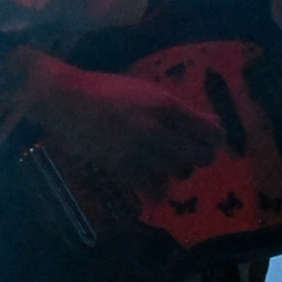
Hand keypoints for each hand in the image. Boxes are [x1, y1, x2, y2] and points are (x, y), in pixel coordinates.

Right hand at [0, 49, 221, 188]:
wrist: (67, 100)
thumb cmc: (108, 91)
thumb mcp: (147, 92)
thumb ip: (177, 110)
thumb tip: (212, 123)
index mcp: (165, 105)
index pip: (209, 131)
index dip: (215, 139)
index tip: (209, 141)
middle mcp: (157, 128)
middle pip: (200, 156)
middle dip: (201, 158)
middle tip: (191, 155)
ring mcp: (139, 150)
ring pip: (179, 173)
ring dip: (178, 172)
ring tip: (167, 164)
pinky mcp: (122, 168)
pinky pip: (154, 190)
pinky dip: (158, 191)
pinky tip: (153, 184)